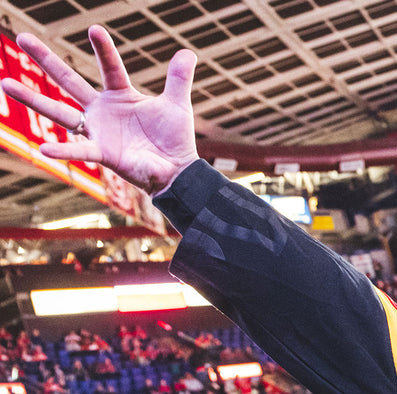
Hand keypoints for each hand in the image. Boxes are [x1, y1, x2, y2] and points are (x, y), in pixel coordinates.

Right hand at [0, 26, 198, 193]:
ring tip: (5, 83)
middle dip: (46, 59)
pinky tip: (43, 149)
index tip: (94, 28)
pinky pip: (79, 150)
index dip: (104, 50)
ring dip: (33, 98)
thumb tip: (187, 52)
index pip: (110, 67)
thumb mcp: (177, 104)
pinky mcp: (102, 153)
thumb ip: (178, 79)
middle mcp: (102, 110)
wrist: (178, 171)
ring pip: (59, 111)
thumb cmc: (174, 139)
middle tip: (21, 36)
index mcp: (120, 96)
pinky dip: (63, 150)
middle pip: (68, 80)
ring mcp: (98, 131)